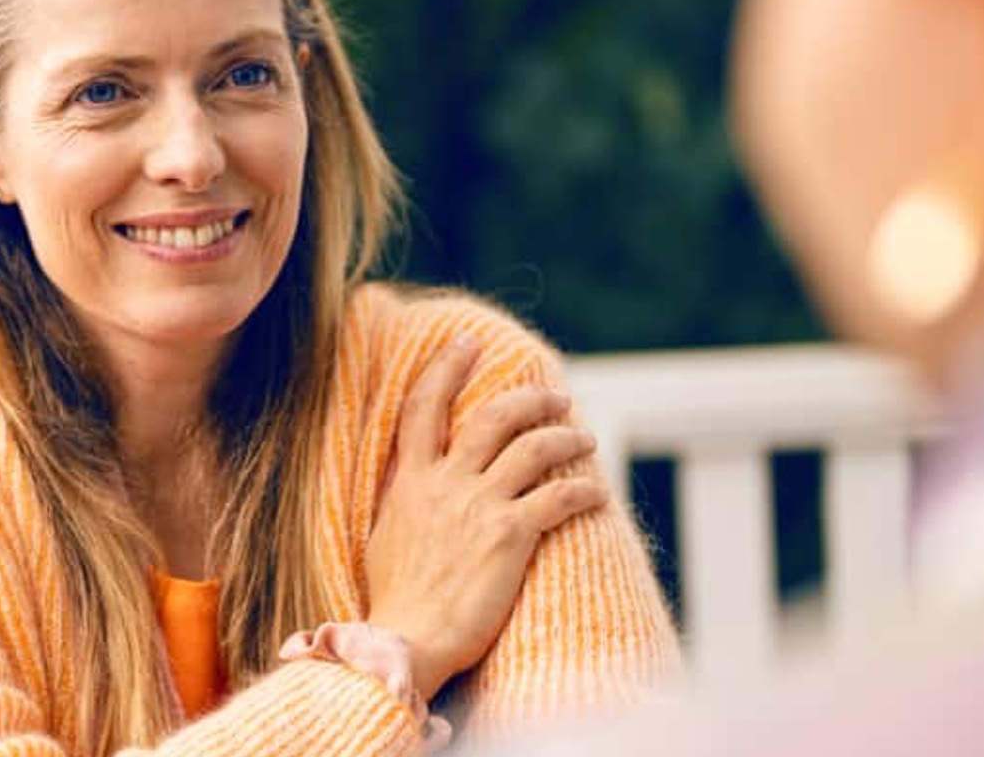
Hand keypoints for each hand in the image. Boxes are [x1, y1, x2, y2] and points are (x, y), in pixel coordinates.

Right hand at [366, 336, 606, 701]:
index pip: (424, 405)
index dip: (447, 367)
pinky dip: (584, 492)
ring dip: (567, 438)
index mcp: (411, 480)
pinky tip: (597, 494)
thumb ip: (406, 498)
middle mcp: (446, 483)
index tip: (467, 342)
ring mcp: (479, 506)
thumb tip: (417, 480)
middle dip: (531, 398)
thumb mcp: (386, 534)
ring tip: (584, 440)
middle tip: (556, 395)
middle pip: (494, 416)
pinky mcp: (510, 536)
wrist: (406, 641)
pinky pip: (559, 499)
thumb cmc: (397, 599)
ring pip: (535, 448)